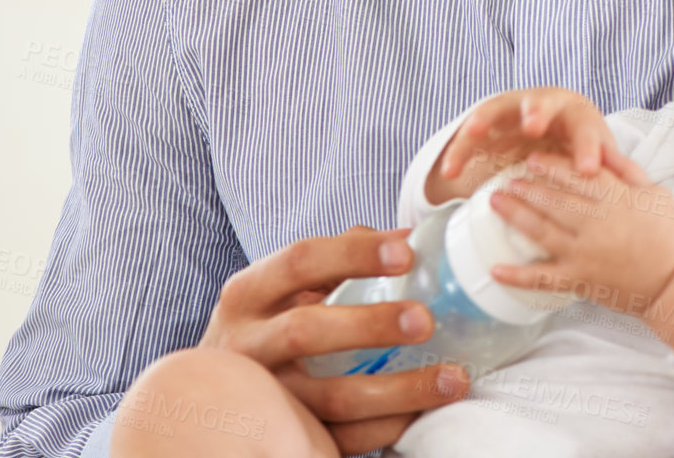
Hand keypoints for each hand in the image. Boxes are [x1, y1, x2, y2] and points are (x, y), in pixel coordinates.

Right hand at [197, 224, 468, 453]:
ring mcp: (266, 401)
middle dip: (371, 325)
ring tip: (452, 377)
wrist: (220, 394)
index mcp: (248, 294)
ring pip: (332, 399)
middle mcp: (246, 346)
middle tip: (426, 320)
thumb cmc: (271, 325)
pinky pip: (342, 440)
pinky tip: (424, 411)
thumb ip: (340, 258)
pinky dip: (388, 427)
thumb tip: (406, 236)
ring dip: (400, 389)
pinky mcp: (287, 440)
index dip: (354, 254)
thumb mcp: (288, 288)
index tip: (407, 252)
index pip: (299, 260)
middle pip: (306, 332)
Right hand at [425, 87, 631, 203]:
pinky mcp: (486, 119)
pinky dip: (460, 151)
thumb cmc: (574, 146)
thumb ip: (610, 168)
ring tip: (476, 131)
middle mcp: (545, 103)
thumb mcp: (592, 156)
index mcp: (577, 115)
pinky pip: (470, 134)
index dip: (588, 147)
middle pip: (542, 102)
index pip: (586, 126)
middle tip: (533, 126)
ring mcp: (512, 107)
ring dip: (487, 119)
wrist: (539, 128)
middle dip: (536, 111)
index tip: (589, 170)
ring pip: (499, 107)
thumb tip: (643, 188)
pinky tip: (450, 172)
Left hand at [485, 150, 673, 318]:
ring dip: (517, 215)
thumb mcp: (656, 192)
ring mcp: (585, 252)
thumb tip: (603, 149)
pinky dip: (518, 276)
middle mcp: (597, 222)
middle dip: (527, 187)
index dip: (551, 166)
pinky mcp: (580, 279)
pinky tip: (496, 269)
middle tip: (506, 179)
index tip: (532, 159)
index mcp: (616, 198)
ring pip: (543, 230)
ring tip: (497, 202)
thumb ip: (628, 170)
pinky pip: (544, 279)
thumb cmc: (671, 235)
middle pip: (555, 199)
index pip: (577, 176)